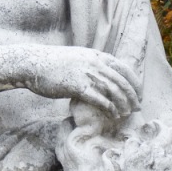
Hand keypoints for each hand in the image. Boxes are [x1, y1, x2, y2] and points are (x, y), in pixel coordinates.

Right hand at [25, 47, 139, 118]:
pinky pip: (100, 99)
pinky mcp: (77, 86)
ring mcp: (86, 74)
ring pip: (114, 90)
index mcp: (96, 56)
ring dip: (123, 104)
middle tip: (137, 108)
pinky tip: (113, 115)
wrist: (33, 63)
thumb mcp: (77, 58)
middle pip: (122, 81)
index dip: (135, 83)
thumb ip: (91, 64)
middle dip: (133, 96)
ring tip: (126, 114)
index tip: (138, 95)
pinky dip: (110, 108)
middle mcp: (94, 63)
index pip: (124, 69)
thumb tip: (102, 74)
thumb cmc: (53, 64)